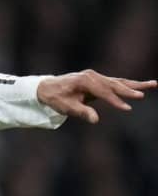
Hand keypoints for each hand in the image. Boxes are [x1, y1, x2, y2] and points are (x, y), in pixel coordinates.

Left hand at [37, 70, 154, 122]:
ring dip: (137, 84)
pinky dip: (130, 85)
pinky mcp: (100, 81)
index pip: (103, 92)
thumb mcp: (65, 107)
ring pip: (120, 82)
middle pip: (114, 84)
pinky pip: (117, 83)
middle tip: (142, 95)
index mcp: (84, 80)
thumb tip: (95, 119)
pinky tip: (144, 86)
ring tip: (154, 84)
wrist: (48, 88)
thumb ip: (80, 112)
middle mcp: (93, 76)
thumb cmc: (56, 98)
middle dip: (129, 90)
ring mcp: (97, 77)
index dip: (115, 101)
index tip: (127, 108)